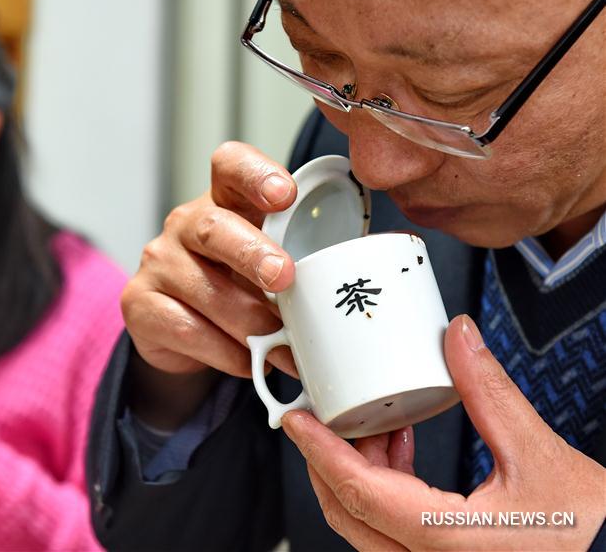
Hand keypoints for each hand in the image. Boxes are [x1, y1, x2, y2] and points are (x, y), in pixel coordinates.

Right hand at [123, 141, 299, 377]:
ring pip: (205, 289)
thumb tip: (347, 290)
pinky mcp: (139, 304)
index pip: (231, 166)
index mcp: (223, 200)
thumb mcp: (268, 263)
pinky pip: (187, 328)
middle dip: (252, 253)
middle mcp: (185, 224)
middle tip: (284, 277)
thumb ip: (300, 261)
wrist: (183, 330)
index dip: (256, 175)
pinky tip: (248, 360)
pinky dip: (226, 351)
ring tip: (285, 348)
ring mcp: (158, 262)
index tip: (286, 196)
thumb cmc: (238, 285)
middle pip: (214, 226)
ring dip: (251, 322)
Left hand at [281, 315, 605, 550]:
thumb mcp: (540, 456)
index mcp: (448, 543)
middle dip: (331, 457)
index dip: (318, 450)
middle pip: (349, 512)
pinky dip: (384, 490)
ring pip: (367, 525)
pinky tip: (400, 450)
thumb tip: (459, 339)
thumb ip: (490, 394)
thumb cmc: (594, 535)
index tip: (295, 419)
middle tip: (328, 411)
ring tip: (377, 420)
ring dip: (360, 471)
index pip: (358, 492)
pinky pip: (391, 533)